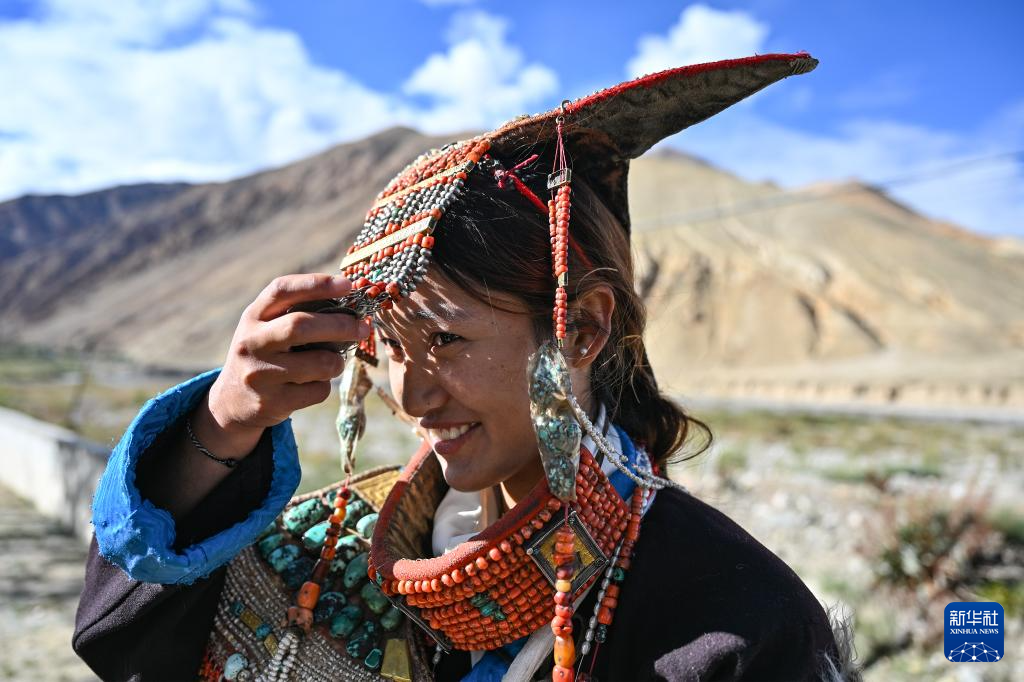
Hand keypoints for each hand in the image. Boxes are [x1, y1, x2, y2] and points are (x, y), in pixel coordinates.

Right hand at [194, 273, 370, 457]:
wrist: (232, 402)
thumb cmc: (265, 355)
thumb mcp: (267, 328)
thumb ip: (297, 312)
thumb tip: (350, 302)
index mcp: (253, 316)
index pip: (282, 290)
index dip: (316, 284)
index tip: (347, 284)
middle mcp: (252, 342)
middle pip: (301, 326)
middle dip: (340, 325)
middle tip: (363, 327)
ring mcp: (260, 374)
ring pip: (319, 363)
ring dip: (337, 362)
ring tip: (333, 363)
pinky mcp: (272, 402)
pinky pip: (318, 391)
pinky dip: (324, 386)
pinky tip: (312, 385)